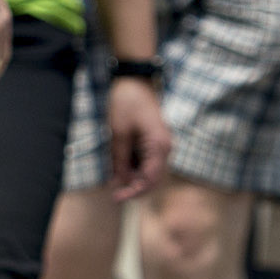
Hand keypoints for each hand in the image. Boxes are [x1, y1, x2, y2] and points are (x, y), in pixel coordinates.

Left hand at [105, 75, 171, 201]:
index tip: (116, 198)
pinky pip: (148, 161)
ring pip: (150, 171)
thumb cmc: (126, 103)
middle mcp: (165, 147)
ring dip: (134, 178)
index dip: (134, 191)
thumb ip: (120, 161)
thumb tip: (118, 183)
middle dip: (135, 188)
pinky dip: (135, 168)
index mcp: (159, 146)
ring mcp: (162, 144)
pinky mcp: (155, 141)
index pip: (150, 179)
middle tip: (115, 193)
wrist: (134, 80)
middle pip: (153, 179)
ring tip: (114, 178)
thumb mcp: (118, 134)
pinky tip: (120, 168)